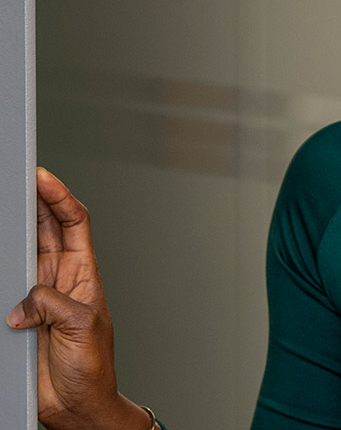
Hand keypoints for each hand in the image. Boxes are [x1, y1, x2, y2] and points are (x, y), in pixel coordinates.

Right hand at [6, 168, 151, 429]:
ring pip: (20, 251)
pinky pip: (3, 285)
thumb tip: (23, 300)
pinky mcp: (16, 313)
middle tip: (15, 179)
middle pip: (44, 228)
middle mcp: (59, 278)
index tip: (42, 177)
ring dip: (11, 231)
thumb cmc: (92, 366)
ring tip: (2, 208)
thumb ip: (52, 304)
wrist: (76, 403)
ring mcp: (36, 294)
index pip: (75, 223)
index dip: (60, 197)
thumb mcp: (81, 326)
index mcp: (84, 273)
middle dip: (31, 201)